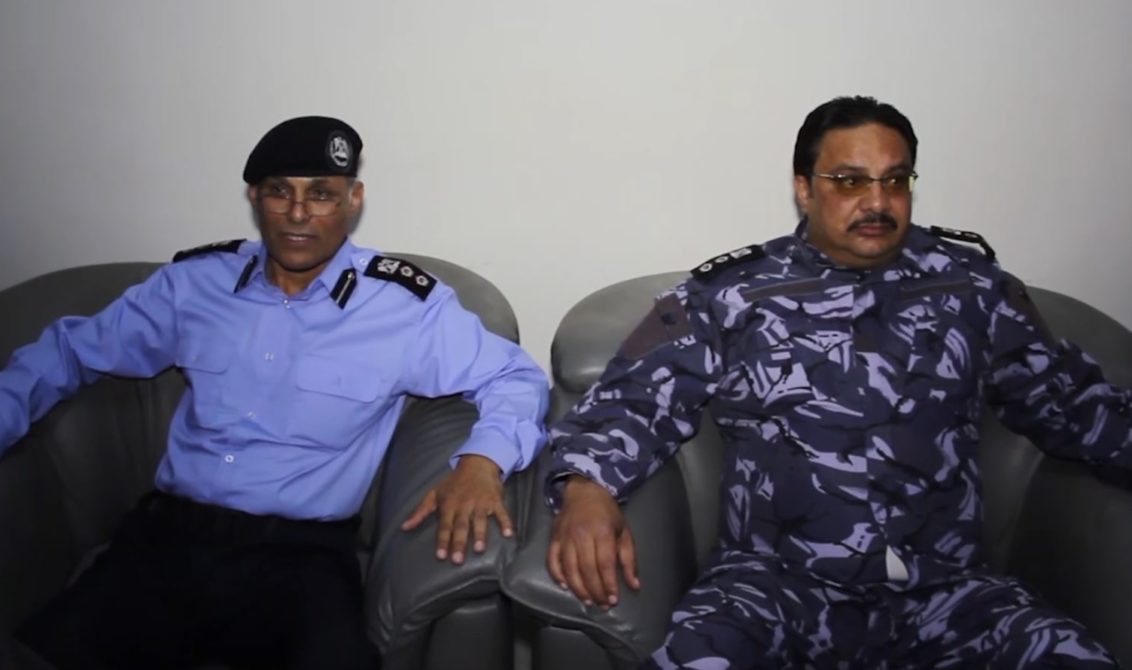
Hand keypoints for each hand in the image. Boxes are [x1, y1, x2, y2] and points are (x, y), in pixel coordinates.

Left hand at [401, 454, 512, 564]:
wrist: (477, 464)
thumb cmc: (454, 483)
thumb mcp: (434, 494)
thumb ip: (420, 512)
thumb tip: (404, 527)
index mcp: (449, 505)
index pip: (444, 526)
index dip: (443, 540)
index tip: (441, 556)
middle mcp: (464, 505)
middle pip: (461, 527)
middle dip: (459, 543)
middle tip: (458, 560)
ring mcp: (481, 503)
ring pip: (480, 521)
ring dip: (480, 534)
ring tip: (480, 549)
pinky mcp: (496, 501)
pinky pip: (502, 513)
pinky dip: (505, 522)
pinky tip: (508, 533)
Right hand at [547, 475, 639, 608]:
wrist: (584, 490)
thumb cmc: (607, 512)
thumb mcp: (624, 532)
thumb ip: (629, 559)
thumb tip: (634, 585)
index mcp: (602, 532)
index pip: (605, 564)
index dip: (609, 584)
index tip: (613, 600)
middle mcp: (582, 535)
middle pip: (587, 569)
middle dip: (596, 591)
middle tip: (602, 605)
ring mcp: (565, 537)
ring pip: (569, 569)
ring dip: (578, 588)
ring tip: (588, 601)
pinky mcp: (554, 538)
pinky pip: (552, 561)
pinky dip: (557, 576)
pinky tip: (566, 587)